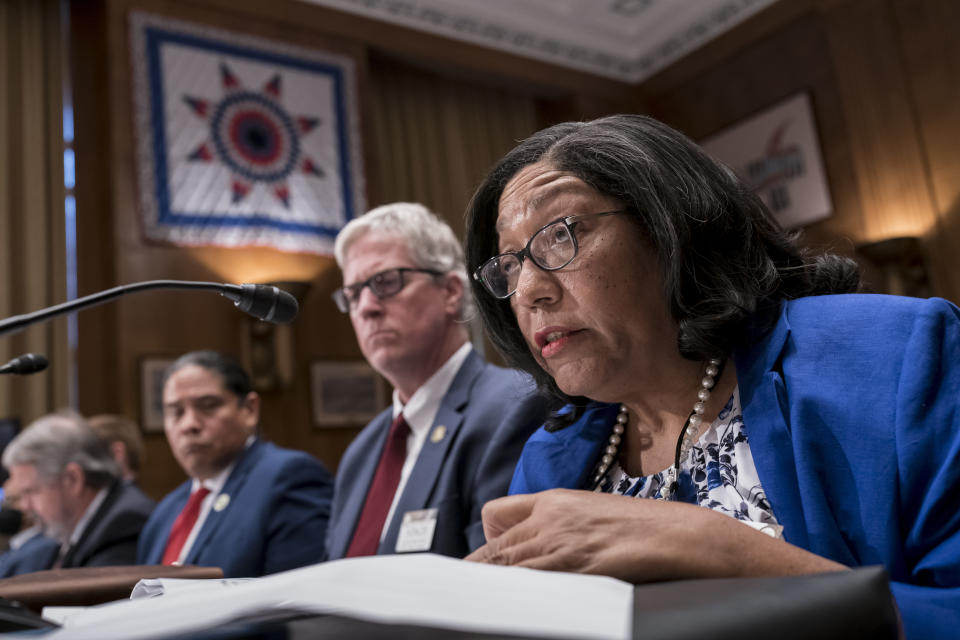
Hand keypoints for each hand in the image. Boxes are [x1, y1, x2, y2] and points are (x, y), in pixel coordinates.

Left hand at [466, 489, 845, 582]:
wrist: (689, 538)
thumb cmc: (651, 531)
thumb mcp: (598, 516)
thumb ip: (562, 526)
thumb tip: (537, 555)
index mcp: (556, 500)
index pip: (494, 518)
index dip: (482, 550)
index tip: (475, 572)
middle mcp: (551, 517)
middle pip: (491, 548)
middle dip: (478, 575)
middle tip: (471, 600)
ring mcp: (562, 543)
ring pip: (502, 567)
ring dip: (491, 589)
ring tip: (481, 611)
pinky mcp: (576, 568)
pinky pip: (529, 585)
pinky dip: (515, 598)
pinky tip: (512, 612)